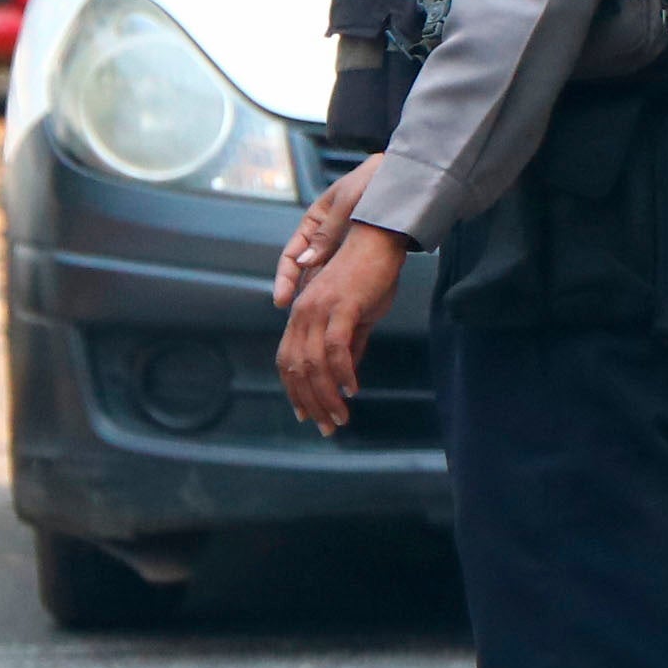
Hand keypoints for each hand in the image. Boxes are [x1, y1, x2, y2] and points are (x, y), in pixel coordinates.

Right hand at [273, 156, 378, 311]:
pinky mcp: (364, 255)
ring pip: (326, 277)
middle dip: (301, 294)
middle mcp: (325, 237)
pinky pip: (349, 276)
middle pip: (307, 271)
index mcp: (314, 220)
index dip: (285, 278)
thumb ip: (327, 233)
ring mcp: (344, 247)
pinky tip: (344, 307)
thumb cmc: (371, 181)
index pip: (292, 254)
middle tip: (297, 318)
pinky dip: (344, 291)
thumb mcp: (346, 203)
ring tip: (318, 318)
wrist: (405, 176)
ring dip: (322, 296)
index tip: (282, 299)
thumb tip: (304, 262)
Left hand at [277, 223, 405, 431]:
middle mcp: (303, 311)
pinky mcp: (341, 306)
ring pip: (314, 363)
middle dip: (310, 403)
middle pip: (296, 368)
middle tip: (327, 427)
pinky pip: (336, 348)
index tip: (307, 415)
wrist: (380, 239)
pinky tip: (352, 390)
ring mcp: (320, 308)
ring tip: (341, 418)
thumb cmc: (369, 275)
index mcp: (301, 313)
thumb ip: (350, 345)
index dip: (294, 391)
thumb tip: (347, 376)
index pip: (287, 360)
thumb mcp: (357, 316)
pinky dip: (342, 374)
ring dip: (326, 396)